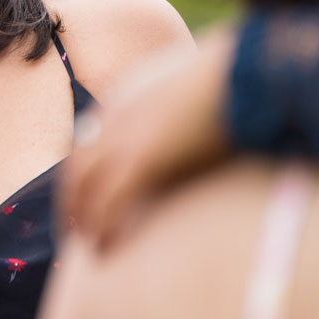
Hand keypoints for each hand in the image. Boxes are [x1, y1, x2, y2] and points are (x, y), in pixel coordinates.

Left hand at [61, 27, 236, 249]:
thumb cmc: (233, 75)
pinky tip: (108, 250)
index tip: (90, 194)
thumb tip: (193, 116)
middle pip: (77, 167)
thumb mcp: (192, 85)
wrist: (246, 69)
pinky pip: (109, 204)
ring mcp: (126, 136)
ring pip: (84, 188)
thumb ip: (177, 103)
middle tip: (79, 229)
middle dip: (73, 201)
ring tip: (93, 246)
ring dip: (83, 220)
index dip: (85, 173)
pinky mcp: (143, 160)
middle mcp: (116, 116)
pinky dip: (103, 229)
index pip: (88, 139)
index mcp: (126, 96)